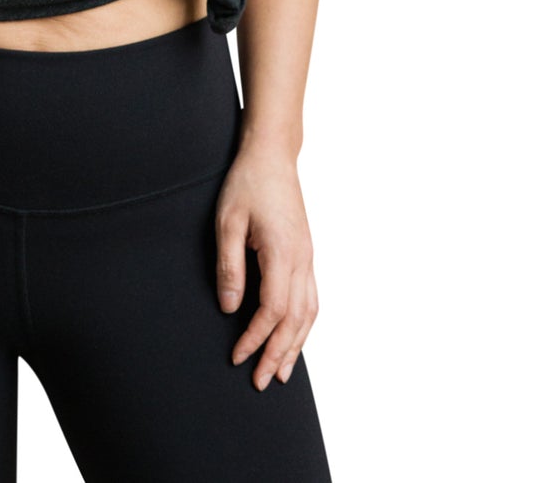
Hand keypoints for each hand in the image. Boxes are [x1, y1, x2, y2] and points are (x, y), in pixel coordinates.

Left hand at [215, 145, 318, 390]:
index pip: (272, 310)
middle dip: (277, 353)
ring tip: (281, 373)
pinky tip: (295, 336)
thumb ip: (229, 266)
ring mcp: (308, 257)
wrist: (272, 155)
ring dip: (295, 345)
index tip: (237, 357)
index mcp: (282, 253)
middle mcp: (302, 260)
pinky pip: (311, 298)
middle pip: (295, 320)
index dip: (255, 338)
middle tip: (260, 382)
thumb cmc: (247, 183)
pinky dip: (304, 325)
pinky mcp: (306, 253)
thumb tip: (229, 308)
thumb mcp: (227, 221)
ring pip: (309, 313)